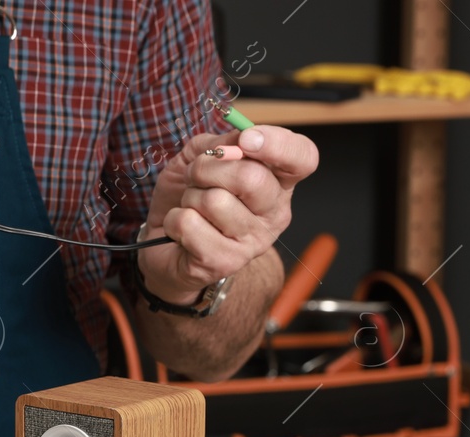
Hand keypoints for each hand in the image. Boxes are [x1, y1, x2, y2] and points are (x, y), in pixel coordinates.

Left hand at [137, 125, 317, 304]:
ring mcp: (254, 242)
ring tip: (192, 207)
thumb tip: (237, 140)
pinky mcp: (226, 262)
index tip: (247, 140)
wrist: (165, 241)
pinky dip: (174, 220)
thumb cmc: (191, 194)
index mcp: (278, 181)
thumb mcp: (203, 155)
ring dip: (190, 197)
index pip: (303, 158)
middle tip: (195, 177)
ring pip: (215, 201)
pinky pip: (190, 224)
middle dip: (207, 168)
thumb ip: (223, 142)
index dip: (278, 144)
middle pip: (252, 178)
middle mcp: (275, 213)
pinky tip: (182, 230)